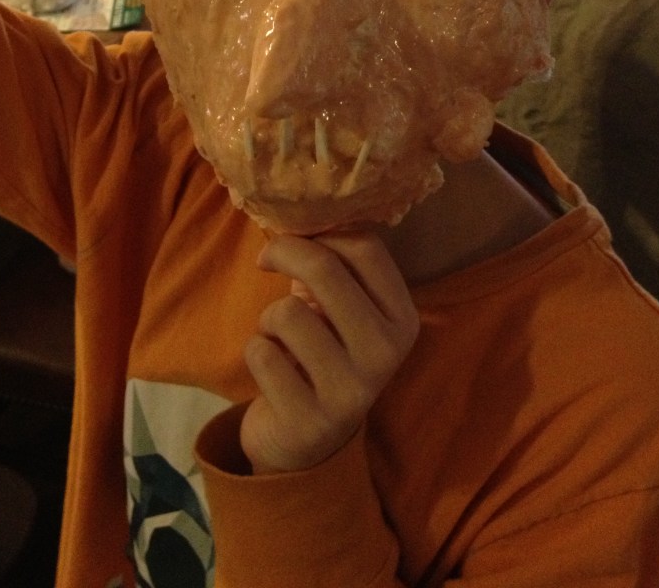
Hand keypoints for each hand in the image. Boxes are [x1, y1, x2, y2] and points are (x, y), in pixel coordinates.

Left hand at [240, 232, 419, 474]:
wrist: (308, 442)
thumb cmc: (322, 352)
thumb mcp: (342, 310)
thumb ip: (333, 265)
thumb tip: (296, 215)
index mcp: (402, 318)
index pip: (365, 247)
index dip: (319, 232)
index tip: (293, 239)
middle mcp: (386, 354)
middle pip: (325, 270)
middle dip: (284, 254)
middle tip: (266, 260)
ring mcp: (351, 392)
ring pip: (286, 313)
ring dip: (269, 319)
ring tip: (281, 338)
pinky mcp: (310, 420)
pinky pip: (261, 353)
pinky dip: (256, 352)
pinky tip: (273, 372)